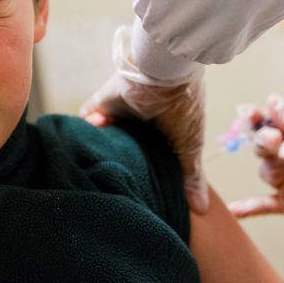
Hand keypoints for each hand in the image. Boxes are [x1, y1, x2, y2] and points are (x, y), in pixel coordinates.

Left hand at [80, 27, 208, 213]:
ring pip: (106, 134)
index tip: (138, 193)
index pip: (151, 156)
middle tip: (110, 184)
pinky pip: (89, 116)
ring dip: (100, 146)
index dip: (144, 173)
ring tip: (95, 170)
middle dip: (119, 161)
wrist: (164, 72)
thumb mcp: (189, 146)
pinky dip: (85, 128)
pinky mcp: (104, 101)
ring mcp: (121, 110)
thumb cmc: (183, 108)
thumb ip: (191, 176)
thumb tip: (201, 211)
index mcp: (164, 131)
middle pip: (126, 146)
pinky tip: (81, 148)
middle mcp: (141, 122)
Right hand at [228, 95, 283, 252]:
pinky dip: (248, 208)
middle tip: (278, 140)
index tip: (252, 115)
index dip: (257, 120)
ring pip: (267, 171)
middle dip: (270, 143)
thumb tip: (271, 100)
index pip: (267, 125)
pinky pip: (263, 205)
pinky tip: (232, 210)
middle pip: (262, 147)